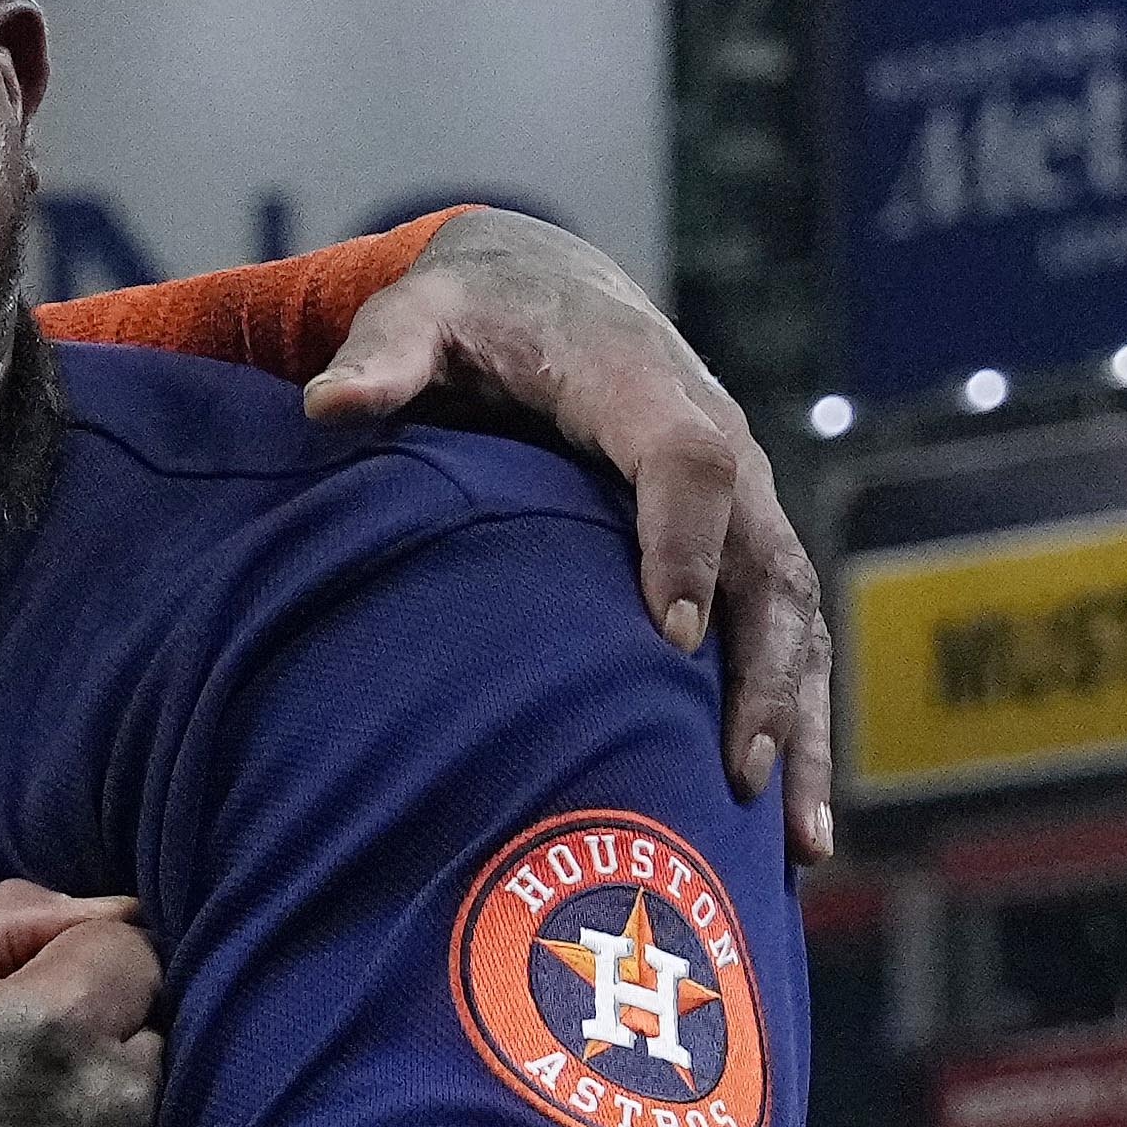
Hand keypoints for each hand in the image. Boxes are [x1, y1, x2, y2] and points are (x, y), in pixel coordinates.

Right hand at [0, 880, 162, 1126]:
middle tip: (33, 1050)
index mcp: (57, 1017)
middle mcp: (116, 1089)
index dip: (79, 954)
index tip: (30, 990)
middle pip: (158, 1008)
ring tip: (42, 1104)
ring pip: (161, 1075)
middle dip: (106, 1013)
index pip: (132, 942)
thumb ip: (12, 916)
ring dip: (116, 1074)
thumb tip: (111, 904)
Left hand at [298, 208, 837, 861]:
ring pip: (794, 611)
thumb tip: (327, 407)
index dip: (684, 543)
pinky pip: (788, 635)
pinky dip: (799, 722)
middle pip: (765, 557)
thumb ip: (383, 356)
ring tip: (792, 838)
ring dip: (799, 719)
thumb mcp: (419, 316)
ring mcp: (742, 499)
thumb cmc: (472, 313)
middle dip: (761, 666)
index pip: (685, 462)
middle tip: (732, 768)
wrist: (549, 287)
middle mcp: (718, 439)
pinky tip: (793, 828)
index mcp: (642, 385)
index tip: (668, 637)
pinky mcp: (742, 542)